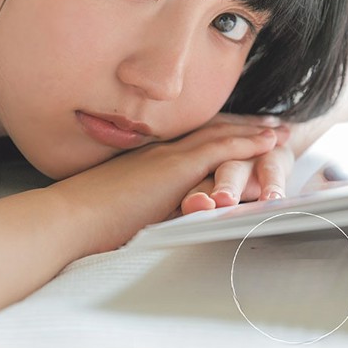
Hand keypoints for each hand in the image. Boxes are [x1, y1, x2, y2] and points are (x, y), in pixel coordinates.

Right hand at [50, 118, 285, 254]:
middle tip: (270, 124)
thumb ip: (142, 206)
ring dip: (253, 131)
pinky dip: (247, 143)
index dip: (217, 134)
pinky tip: (269, 142)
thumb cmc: (84, 223)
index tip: (238, 131)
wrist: (68, 220)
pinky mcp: (175, 168)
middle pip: (210, 130)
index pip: (190, 140)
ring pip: (221, 134)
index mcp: (146, 159)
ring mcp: (167, 156)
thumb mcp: (120, 210)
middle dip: (242, 126)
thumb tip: (152, 220)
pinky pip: (220, 149)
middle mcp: (159, 150)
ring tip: (279, 129)